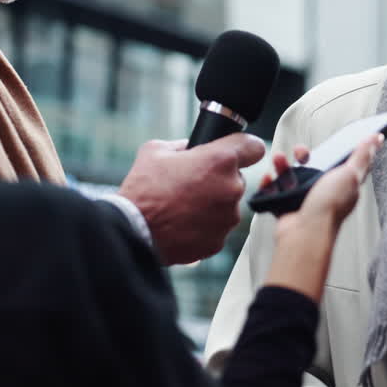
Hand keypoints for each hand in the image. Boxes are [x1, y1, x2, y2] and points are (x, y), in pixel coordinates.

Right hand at [118, 133, 264, 264]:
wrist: (133, 230)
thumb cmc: (143, 190)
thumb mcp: (157, 151)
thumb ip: (182, 145)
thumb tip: (191, 149)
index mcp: (221, 161)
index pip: (253, 147)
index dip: (244, 148)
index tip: (238, 152)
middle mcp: (231, 188)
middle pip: (236, 178)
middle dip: (218, 179)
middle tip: (192, 184)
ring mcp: (227, 218)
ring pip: (227, 205)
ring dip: (212, 204)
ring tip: (183, 206)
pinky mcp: (219, 241)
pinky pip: (217, 227)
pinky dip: (205, 225)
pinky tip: (183, 223)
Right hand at [265, 134, 381, 301]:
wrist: (305, 232)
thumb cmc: (329, 207)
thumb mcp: (350, 174)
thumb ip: (362, 155)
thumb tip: (377, 138)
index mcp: (343, 184)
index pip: (343, 163)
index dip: (336, 150)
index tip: (329, 141)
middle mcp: (325, 192)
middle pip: (312, 165)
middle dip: (303, 154)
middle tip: (301, 153)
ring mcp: (305, 200)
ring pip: (292, 176)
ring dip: (283, 165)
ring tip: (279, 160)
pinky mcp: (288, 207)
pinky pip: (276, 191)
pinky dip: (270, 184)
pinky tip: (270, 179)